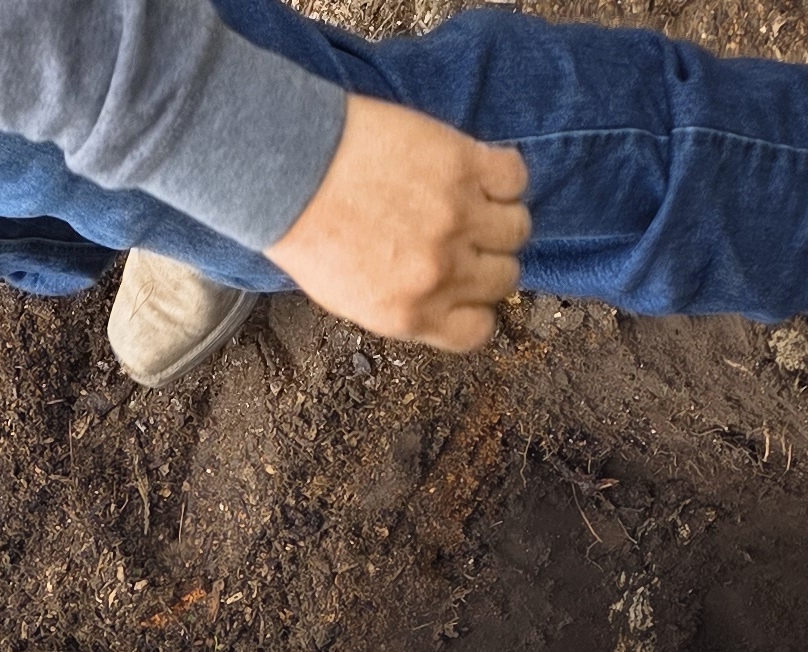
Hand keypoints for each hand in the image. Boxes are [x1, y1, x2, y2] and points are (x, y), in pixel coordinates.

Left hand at [266, 95, 531, 350]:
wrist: (290, 169)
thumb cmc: (307, 229)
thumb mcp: (348, 297)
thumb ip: (406, 305)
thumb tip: (448, 299)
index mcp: (410, 314)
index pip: (478, 329)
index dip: (476, 305)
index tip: (467, 285)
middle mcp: (441, 272)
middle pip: (504, 277)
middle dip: (486, 258)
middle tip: (461, 234)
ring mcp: (457, 217)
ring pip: (517, 227)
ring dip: (497, 213)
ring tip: (466, 198)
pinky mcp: (464, 165)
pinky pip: (514, 175)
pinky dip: (503, 171)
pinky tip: (474, 167)